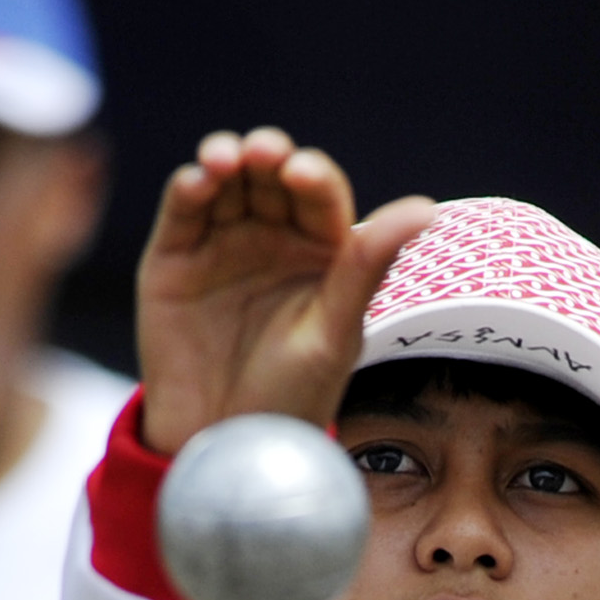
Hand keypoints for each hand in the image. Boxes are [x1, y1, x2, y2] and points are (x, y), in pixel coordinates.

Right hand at [136, 127, 434, 454]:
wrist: (224, 444)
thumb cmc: (292, 397)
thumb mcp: (333, 334)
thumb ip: (368, 268)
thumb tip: (425, 209)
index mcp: (320, 252)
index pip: (318, 194)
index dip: (310, 176)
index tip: (301, 175)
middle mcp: (272, 238)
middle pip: (270, 177)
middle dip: (267, 157)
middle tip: (263, 155)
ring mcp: (222, 244)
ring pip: (227, 182)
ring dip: (225, 159)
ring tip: (224, 161)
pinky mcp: (174, 258)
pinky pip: (183, 211)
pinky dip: (190, 188)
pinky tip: (197, 181)